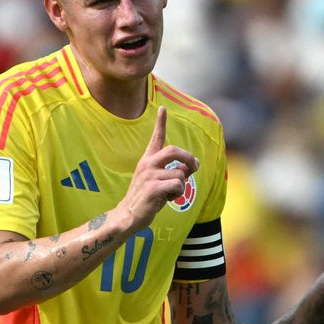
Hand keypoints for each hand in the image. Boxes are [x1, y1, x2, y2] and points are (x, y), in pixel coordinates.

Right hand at [117, 106, 198, 233]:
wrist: (128, 215)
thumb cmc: (146, 198)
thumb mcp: (161, 182)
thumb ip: (175, 172)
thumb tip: (189, 166)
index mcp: (147, 160)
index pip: (156, 138)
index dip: (160, 122)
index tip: (163, 108)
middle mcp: (147, 164)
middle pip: (174, 151)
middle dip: (188, 158)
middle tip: (194, 166)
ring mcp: (149, 175)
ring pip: (180, 174)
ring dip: (181, 187)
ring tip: (168, 194)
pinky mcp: (153, 188)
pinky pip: (178, 186)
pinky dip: (178, 194)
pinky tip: (166, 199)